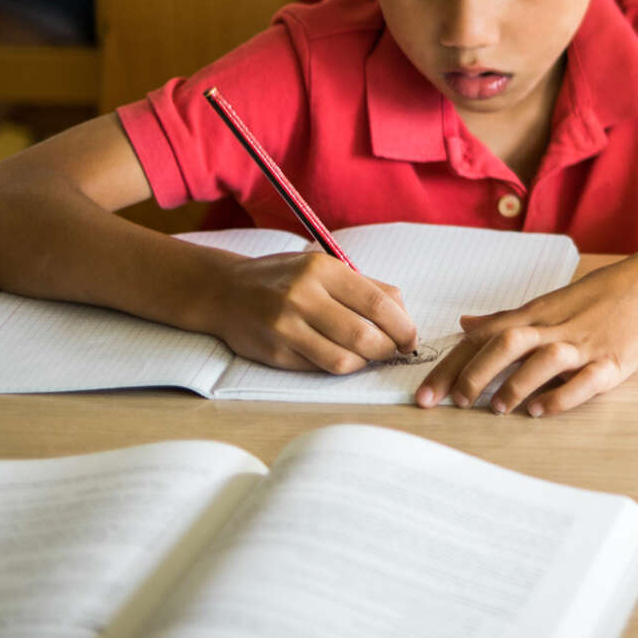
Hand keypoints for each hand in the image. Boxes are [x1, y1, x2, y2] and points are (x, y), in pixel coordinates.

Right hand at [199, 247, 417, 374]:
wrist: (226, 292)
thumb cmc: (286, 278)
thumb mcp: (325, 268)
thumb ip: (367, 287)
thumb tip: (405, 314)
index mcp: (322, 270)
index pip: (379, 304)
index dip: (404, 327)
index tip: (411, 339)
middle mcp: (302, 297)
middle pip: (364, 337)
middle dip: (389, 349)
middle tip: (394, 351)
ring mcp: (285, 328)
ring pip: (343, 361)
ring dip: (365, 363)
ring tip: (369, 355)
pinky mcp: (273, 353)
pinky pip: (318, 369)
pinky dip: (339, 366)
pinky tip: (341, 356)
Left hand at [416, 256, 637, 416]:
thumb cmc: (603, 293)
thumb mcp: (551, 301)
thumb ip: (508, 318)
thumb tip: (465, 324)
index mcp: (538, 314)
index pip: (484, 337)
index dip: (452, 365)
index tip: (425, 395)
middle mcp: (556, 327)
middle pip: (506, 343)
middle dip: (474, 374)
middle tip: (453, 403)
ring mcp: (586, 343)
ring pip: (543, 359)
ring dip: (515, 384)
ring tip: (497, 409)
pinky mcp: (614, 360)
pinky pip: (585, 381)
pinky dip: (560, 396)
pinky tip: (540, 411)